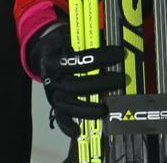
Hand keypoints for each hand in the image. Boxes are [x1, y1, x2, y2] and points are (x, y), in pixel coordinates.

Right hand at [27, 21, 125, 137]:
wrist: (44, 50)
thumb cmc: (66, 41)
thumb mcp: (75, 33)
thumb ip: (93, 38)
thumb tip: (119, 38)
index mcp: (56, 57)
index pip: (81, 60)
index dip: (102, 57)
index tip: (120, 54)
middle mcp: (51, 76)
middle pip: (76, 85)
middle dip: (101, 84)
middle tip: (121, 80)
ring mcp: (51, 91)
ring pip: (68, 104)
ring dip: (88, 109)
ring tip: (106, 109)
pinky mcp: (52, 102)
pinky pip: (59, 117)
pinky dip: (67, 126)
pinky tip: (78, 132)